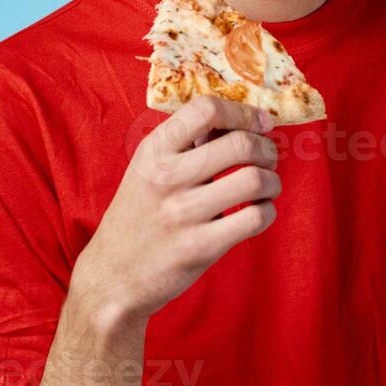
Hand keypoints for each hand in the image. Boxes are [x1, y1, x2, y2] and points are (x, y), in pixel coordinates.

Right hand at [71, 95, 280, 324]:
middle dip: (267, 149)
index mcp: (154, 150)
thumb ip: (187, 143)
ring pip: (255, 180)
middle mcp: (166, 177)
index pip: (206, 109)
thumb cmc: (139, 216)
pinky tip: (257, 213)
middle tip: (267, 159)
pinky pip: (256, 218)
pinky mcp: (200, 247)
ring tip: (266, 188)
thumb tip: (239, 118)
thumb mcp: (148, 169)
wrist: (113, 277)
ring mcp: (183, 213)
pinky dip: (267, 211)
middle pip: (241, 143)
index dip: (243, 112)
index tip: (261, 122)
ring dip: (272, 182)